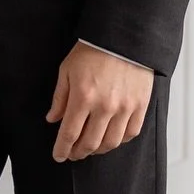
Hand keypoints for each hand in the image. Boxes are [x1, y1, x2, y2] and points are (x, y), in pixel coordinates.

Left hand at [46, 43, 153, 161]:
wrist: (123, 38)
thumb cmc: (93, 50)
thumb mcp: (67, 70)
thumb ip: (60, 98)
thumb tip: (53, 119)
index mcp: (83, 97)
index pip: (69, 133)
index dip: (62, 148)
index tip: (58, 155)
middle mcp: (105, 106)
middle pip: (90, 143)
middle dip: (78, 153)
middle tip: (73, 154)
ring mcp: (125, 107)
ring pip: (111, 142)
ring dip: (98, 150)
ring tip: (90, 148)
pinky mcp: (140, 105)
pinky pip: (131, 133)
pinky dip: (120, 140)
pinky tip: (111, 138)